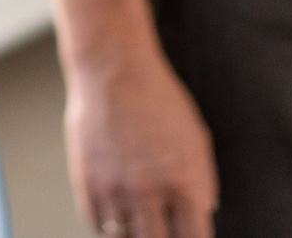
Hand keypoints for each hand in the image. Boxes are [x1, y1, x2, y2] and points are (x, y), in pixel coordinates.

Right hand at [66, 46, 219, 237]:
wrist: (113, 70)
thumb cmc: (159, 100)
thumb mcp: (196, 138)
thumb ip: (203, 181)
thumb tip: (205, 212)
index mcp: (184, 182)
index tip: (186, 235)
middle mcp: (148, 191)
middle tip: (161, 227)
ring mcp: (114, 188)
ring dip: (133, 233)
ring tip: (138, 216)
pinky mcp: (86, 181)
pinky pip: (97, 223)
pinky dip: (107, 222)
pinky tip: (116, 205)